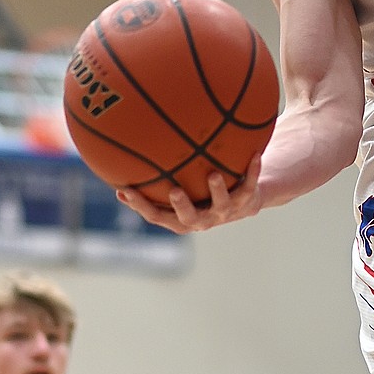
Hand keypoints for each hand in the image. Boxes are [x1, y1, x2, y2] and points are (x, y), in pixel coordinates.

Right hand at [117, 156, 262, 234]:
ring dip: (218, 191)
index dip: (140, 206)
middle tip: (173, 191)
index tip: (124, 190)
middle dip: (181, 207)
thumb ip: (157, 178)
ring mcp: (225, 212)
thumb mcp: (179, 185)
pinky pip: (250, 185)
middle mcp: (202, 220)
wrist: (245, 199)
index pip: (156, 216)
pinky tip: (255, 155)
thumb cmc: (202, 190)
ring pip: (221, 205)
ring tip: (214, 175)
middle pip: (188, 219)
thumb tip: (118, 154)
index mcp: (181, 219)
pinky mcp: (247, 202)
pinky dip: (253, 171)